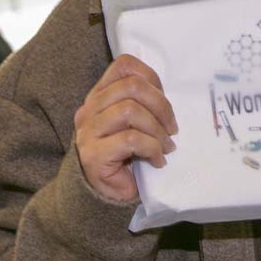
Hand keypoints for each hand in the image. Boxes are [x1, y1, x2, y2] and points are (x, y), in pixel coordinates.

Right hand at [74, 54, 178, 201]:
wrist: (104, 195)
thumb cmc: (126, 156)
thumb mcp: (135, 123)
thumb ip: (143, 104)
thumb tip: (169, 97)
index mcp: (100, 95)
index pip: (123, 65)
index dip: (150, 77)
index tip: (164, 98)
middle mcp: (90, 109)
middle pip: (131, 86)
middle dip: (160, 106)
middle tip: (172, 128)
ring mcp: (88, 131)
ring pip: (130, 111)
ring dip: (157, 130)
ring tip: (166, 146)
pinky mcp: (92, 155)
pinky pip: (130, 140)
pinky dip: (151, 149)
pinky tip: (157, 161)